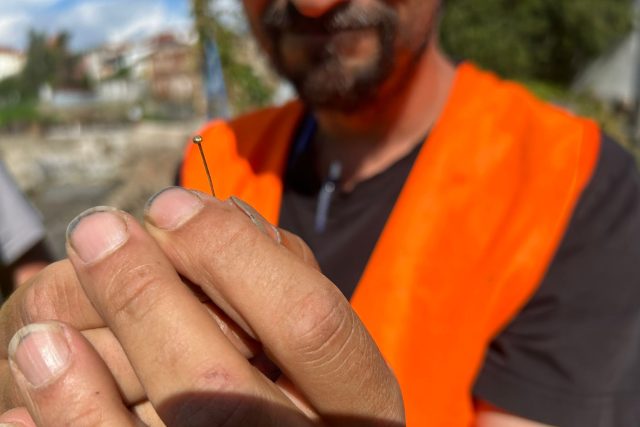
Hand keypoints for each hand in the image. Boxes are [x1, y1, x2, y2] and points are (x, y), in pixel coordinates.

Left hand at [1, 187, 404, 425]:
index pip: (311, 321)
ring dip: (92, 370)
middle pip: (216, 383)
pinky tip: (48, 371)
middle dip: (146, 295)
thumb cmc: (300, 391)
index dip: (236, 253)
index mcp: (358, 404)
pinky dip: (75, 415)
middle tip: (97, 229)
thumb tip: (205, 214)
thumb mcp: (316, 346)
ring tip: (51, 315)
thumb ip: (280, 285)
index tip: (171, 203)